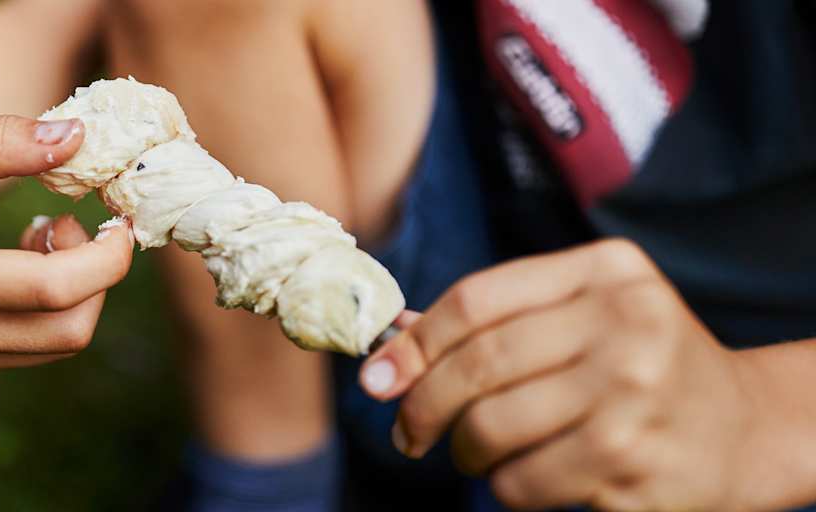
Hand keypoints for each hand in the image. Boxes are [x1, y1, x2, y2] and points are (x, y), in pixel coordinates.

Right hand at [0, 115, 133, 383]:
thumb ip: (2, 142)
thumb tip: (76, 136)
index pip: (53, 290)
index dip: (105, 258)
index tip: (116, 218)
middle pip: (70, 328)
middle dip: (97, 275)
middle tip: (75, 222)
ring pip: (58, 343)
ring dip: (75, 290)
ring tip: (42, 234)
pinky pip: (32, 348)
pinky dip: (49, 307)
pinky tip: (22, 260)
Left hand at [359, 239, 765, 509]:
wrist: (743, 430)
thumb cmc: (639, 367)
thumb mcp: (585, 317)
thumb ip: (497, 322)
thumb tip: (391, 344)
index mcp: (605, 271)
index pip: (477, 300)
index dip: (414, 343)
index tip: (377, 377)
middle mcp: (626, 322)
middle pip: (478, 365)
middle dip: (423, 405)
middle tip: (409, 432)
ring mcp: (633, 392)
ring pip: (492, 428)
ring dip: (465, 451)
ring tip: (472, 453)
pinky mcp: (631, 459)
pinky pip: (523, 481)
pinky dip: (505, 486)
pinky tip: (523, 477)